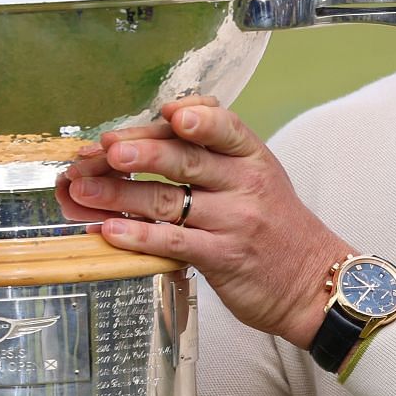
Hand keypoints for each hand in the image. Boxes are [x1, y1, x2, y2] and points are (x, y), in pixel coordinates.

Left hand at [61, 97, 345, 348]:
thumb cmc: (275, 227)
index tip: (163, 113)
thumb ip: (211, 155)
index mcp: (252, 157)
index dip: (193, 116)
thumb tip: (146, 135)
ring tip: (82, 191)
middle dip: (138, 152)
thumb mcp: (257, 178)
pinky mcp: (222, 257)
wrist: (313, 282)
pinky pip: (172, 242)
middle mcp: (245, 184)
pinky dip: (136, 236)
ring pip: (168, 201)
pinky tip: (109, 231)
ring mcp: (234, 221)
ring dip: (118, 195)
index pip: (222, 125)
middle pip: (185, 159)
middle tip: (103, 150)